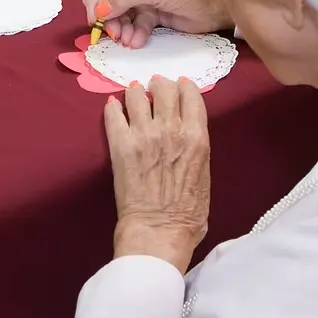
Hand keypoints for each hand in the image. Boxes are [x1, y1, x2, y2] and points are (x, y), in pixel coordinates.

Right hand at [84, 0, 228, 45]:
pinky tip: (137, 41)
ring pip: (119, 15)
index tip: (94, 17)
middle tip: (112, 34)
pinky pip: (134, 25)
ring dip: (119, 29)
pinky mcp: (152, 14)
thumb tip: (98, 11)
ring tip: (126, 40)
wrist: (219, 6)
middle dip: (107, 17)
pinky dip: (133, 34)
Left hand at [105, 76, 209, 272]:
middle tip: (155, 86)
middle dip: (160, 85)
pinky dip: (113, 107)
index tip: (180, 85)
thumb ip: (196, 151)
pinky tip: (113, 106)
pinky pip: (113, 114)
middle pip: (165, 89)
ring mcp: (143, 134)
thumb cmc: (187, 216)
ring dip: (136, 92)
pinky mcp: (119, 144)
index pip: (191, 95)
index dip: (185, 87)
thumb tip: (189, 140)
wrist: (157, 233)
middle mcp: (170, 129)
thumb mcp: (204, 177)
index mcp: (196, 138)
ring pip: (137, 95)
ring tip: (134, 94)